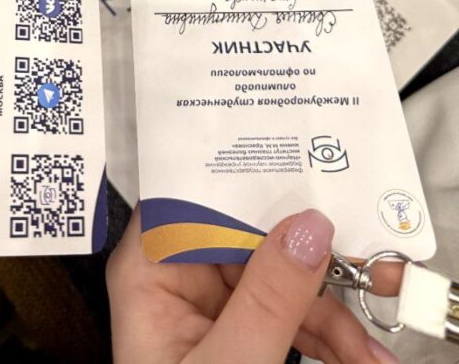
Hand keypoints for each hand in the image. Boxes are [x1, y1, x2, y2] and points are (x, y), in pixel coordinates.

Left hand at [106, 206, 400, 363]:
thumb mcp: (229, 361)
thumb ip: (268, 297)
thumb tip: (306, 228)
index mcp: (149, 269)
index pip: (192, 195)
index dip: (246, 179)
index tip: (301, 175)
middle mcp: (176, 277)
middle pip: (250, 236)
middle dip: (311, 259)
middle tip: (365, 267)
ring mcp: (210, 306)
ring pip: (281, 279)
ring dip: (334, 315)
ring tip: (370, 351)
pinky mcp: (239, 333)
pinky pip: (289, 317)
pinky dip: (328, 340)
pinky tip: (359, 358)